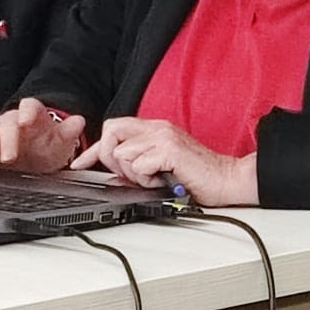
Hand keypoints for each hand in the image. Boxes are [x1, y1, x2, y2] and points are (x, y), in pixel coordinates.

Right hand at [0, 97, 85, 171]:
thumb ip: (68, 131)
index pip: (29, 107)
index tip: (26, 121)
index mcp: (32, 116)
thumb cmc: (47, 146)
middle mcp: (13, 121)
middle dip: (7, 138)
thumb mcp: (62, 141)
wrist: (38, 158)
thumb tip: (78, 121)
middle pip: (7, 123)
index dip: (27, 112)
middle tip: (10, 155)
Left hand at [72, 117, 257, 206]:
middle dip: (110, 158)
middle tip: (130, 174)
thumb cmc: (199, 177)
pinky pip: (138, 164)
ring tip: (153, 179)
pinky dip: (145, 179)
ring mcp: (163, 137)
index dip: (93, 149)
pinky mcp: (169, 150)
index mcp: (154, 129)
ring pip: (122, 153)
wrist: (227, 180)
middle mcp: (157, 128)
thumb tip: (115, 171)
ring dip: (133, 173)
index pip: (113, 129)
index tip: (81, 163)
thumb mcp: (162, 165)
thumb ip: (140, 162)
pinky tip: (160, 181)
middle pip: (111, 132)